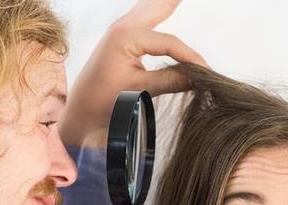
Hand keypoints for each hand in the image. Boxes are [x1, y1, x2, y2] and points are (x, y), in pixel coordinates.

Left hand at [60, 0, 207, 148]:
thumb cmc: (103, 101)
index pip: (169, 42)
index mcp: (126, 37)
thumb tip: (198, 77)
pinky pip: (142, 15)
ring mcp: (120, 30)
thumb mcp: (140, 91)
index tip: (206, 72)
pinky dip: (155, 9)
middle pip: (158, 6)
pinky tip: (162, 6)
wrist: (80, 110)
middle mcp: (122, 27)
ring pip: (149, 6)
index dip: (190, 57)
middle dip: (173, 1)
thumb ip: (171, 81)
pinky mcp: (119, 38)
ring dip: (164, 2)